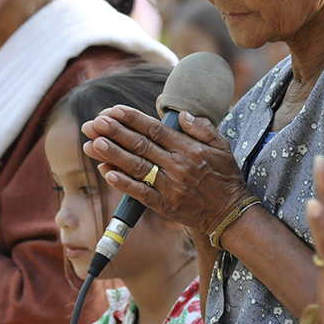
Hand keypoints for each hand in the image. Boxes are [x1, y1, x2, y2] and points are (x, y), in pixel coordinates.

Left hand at [81, 105, 250, 234]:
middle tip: (94, 122)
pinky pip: (141, 193)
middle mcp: (176, 165)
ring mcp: (169, 186)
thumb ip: (201, 127)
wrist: (230, 213)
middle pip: (140, 145)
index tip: (112, 110)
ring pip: (136, 167)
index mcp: (187, 148)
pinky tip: (107, 172)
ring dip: (113, 155)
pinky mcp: (165, 205)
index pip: (154, 129)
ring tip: (93, 143)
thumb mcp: (221, 146)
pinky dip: (123, 183)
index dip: (131, 119)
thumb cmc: (225, 176)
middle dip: (115, 132)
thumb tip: (180, 114)